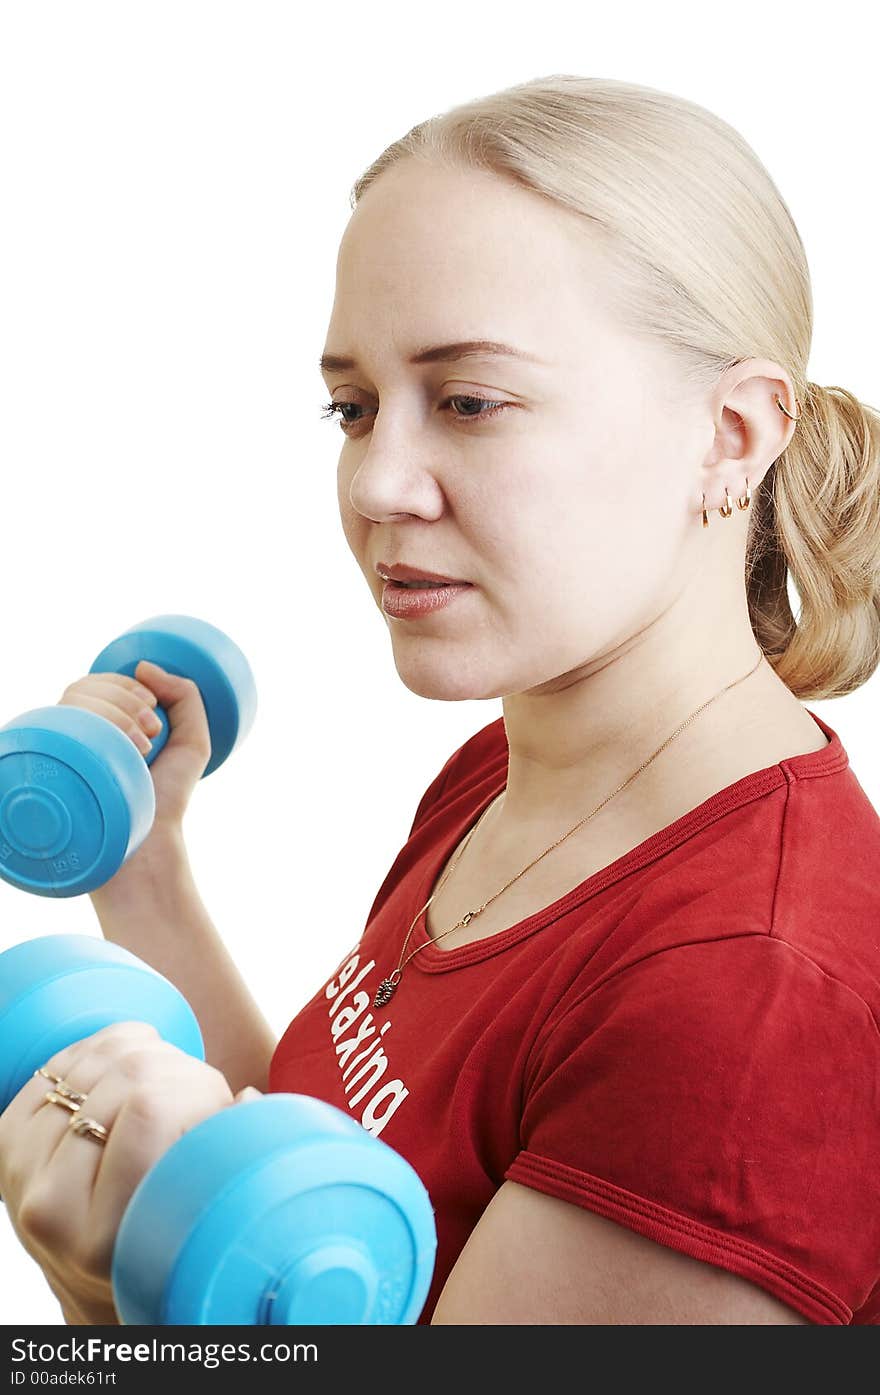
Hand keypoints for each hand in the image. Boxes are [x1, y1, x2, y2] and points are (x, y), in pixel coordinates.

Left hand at [0, 1022, 254, 1321]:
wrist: (92, 1273)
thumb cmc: (164, 1244)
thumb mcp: (202, 1226)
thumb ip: (230, 1166)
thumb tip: (249, 1100)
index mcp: (101, 1238)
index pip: (150, 1107)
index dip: (199, 1087)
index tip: (224, 1105)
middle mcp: (47, 1206)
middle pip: (125, 1073)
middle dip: (180, 1068)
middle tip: (204, 1092)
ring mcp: (18, 1168)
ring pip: (94, 1056)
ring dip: (146, 1051)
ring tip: (173, 1079)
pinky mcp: (5, 1137)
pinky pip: (63, 1057)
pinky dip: (106, 1046)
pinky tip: (133, 1062)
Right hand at [58, 661, 211, 830]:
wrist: (147, 847)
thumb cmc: (166, 798)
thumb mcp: (192, 742)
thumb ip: (184, 697)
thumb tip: (143, 665)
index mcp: (101, 726)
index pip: (98, 683)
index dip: (127, 686)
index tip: (155, 711)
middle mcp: (76, 736)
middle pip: (83, 688)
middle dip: (124, 700)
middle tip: (153, 732)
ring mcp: (62, 751)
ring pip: (70, 703)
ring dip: (114, 715)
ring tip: (142, 749)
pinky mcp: (52, 766)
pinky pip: (57, 727)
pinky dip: (92, 726)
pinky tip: (117, 753)